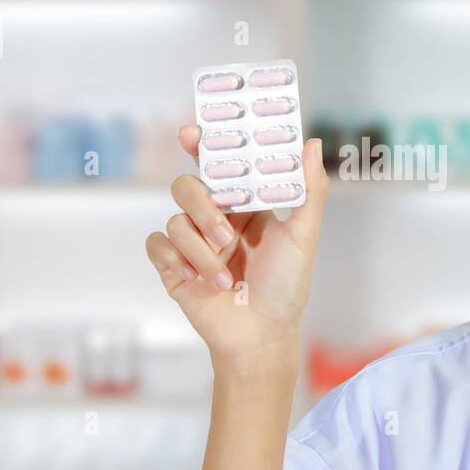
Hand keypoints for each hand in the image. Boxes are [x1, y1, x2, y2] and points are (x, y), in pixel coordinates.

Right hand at [145, 127, 328, 364]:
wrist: (260, 336)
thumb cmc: (287, 287)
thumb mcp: (304, 236)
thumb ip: (308, 189)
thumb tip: (311, 143)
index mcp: (245, 205)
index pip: (219, 165)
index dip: (202, 145)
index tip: (191, 133)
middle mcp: (216, 218)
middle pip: (188, 186)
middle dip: (203, 208)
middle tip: (225, 235)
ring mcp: (193, 242)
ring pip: (175, 220)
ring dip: (201, 251)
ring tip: (225, 278)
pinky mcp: (173, 266)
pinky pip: (157, 245)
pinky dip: (176, 260)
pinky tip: (196, 279)